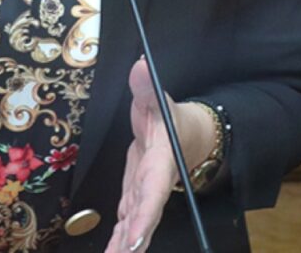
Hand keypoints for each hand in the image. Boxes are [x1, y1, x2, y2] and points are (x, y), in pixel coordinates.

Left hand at [105, 58, 215, 251]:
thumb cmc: (168, 118)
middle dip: (132, 241)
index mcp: (160, 165)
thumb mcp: (157, 100)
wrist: (181, 134)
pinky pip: (126, 223)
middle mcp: (153, 186)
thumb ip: (146, 87)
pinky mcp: (134, 199)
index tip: (134, 239)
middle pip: (143, 218)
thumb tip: (139, 66)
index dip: (143, 218)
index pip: (151, 194)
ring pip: (133, 225)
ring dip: (123, 246)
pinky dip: (119, 241)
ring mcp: (143, 195)